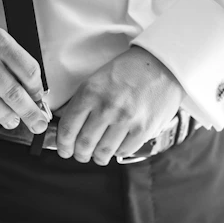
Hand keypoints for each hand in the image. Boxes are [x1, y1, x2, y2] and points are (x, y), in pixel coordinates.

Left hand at [56, 46, 185, 164]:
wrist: (161, 65)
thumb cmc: (126, 72)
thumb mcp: (96, 80)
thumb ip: (81, 103)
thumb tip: (66, 125)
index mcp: (90, 93)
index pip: (68, 128)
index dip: (63, 145)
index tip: (64, 150)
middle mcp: (106, 107)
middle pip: (84, 144)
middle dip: (79, 154)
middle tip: (80, 155)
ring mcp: (126, 119)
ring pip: (103, 152)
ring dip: (97, 157)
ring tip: (98, 156)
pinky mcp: (144, 129)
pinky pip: (124, 151)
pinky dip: (117, 153)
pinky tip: (116, 147)